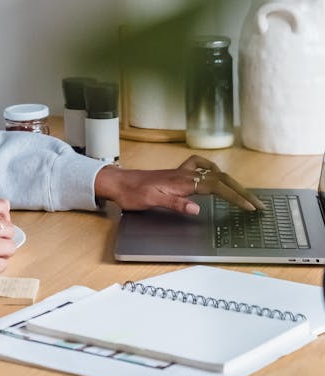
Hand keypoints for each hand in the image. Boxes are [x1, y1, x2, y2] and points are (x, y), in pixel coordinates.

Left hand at [94, 156, 264, 216]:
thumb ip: (175, 204)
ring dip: (232, 182)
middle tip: (257, 204)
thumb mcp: (151, 201)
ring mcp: (182, 173)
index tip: (250, 207)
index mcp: (182, 182)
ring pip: (214, 172)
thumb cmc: (132, 193)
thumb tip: (197, 208)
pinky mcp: (177, 174)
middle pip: (221, 179)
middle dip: (241, 191)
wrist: (117, 182)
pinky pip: (201, 167)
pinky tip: (217, 175)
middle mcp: (185, 174)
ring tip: (245, 193)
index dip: (235, 197)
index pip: (216, 187)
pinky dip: (214, 170)